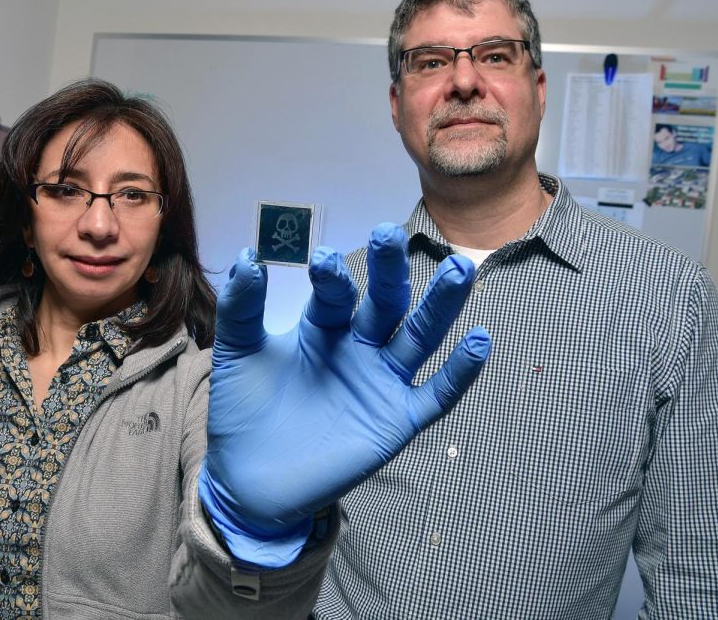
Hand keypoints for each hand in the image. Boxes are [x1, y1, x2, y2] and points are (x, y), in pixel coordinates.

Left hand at [198, 224, 490, 566]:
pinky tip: (479, 341)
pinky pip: (435, 395)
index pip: (337, 292)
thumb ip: (242, 309)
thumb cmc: (244, 413)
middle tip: (392, 236)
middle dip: (390, 270)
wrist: (249, 482)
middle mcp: (359, 346)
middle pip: (385, 302)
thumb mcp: (237, 354)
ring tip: (460, 270)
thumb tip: (248, 257)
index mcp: (324, 326)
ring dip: (441, 305)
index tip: (323, 259)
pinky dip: (459, 373)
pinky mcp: (397, 421)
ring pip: (419, 336)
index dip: (333, 276)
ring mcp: (381, 382)